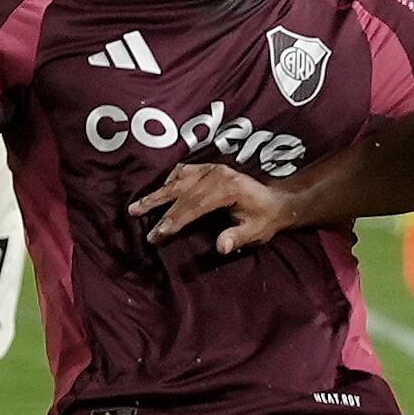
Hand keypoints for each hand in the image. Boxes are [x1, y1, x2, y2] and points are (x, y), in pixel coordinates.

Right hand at [132, 163, 299, 253]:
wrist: (277, 202)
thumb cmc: (265, 220)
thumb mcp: (256, 233)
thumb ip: (237, 238)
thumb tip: (221, 247)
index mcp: (228, 189)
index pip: (194, 206)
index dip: (174, 220)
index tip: (157, 234)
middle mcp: (218, 175)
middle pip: (181, 191)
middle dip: (158, 206)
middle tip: (135, 216)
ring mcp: (213, 169)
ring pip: (179, 179)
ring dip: (158, 192)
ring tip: (137, 205)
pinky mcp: (211, 167)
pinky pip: (185, 170)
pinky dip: (171, 179)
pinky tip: (161, 189)